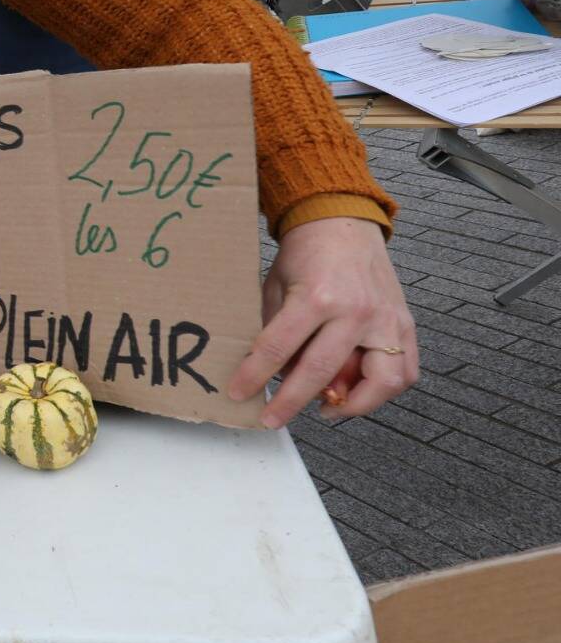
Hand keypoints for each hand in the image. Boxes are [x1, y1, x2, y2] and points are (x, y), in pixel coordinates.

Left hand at [225, 217, 418, 427]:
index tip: (238, 393)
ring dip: (352, 406)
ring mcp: (386, 320)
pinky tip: (358, 392)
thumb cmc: (305, 254)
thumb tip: (265, 371)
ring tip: (324, 409)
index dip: (254, 376)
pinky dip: (383, 391)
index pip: (278, 349)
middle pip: (321, 372)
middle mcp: (356, 312)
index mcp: (317, 298)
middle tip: (271, 418)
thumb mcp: (276, 286)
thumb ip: (274, 328)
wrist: (343, 224)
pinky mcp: (404, 324)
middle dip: (290, 402)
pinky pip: (404, 371)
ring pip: (380, 383)